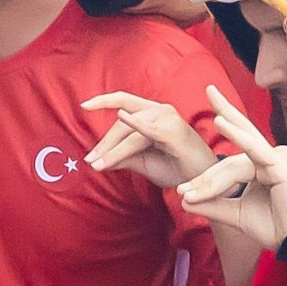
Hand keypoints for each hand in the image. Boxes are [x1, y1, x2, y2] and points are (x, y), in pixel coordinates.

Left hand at [80, 90, 219, 187]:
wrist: (202, 183)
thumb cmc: (176, 169)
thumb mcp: (143, 162)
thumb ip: (123, 157)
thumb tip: (99, 159)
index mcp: (153, 113)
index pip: (123, 107)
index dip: (103, 102)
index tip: (84, 105)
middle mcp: (160, 110)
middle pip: (122, 123)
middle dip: (105, 144)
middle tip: (91, 162)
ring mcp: (167, 118)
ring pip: (130, 133)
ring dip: (113, 150)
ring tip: (99, 164)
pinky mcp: (172, 130)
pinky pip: (147, 130)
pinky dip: (134, 124)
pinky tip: (121, 117)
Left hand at [176, 85, 286, 251]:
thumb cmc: (275, 225)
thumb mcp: (235, 214)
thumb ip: (212, 204)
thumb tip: (184, 200)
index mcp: (260, 165)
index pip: (228, 162)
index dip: (205, 177)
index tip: (183, 193)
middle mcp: (269, 156)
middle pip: (240, 134)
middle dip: (223, 111)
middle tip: (209, 89)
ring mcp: (276, 157)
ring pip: (234, 162)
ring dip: (210, 178)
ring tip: (190, 184)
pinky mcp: (280, 164)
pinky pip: (253, 151)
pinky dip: (237, 137)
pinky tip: (221, 121)